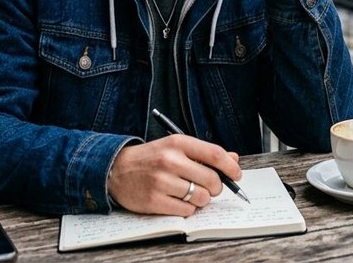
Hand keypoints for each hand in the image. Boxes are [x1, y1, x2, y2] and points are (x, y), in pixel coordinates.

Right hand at [106, 135, 240, 215]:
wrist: (116, 169)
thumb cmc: (151, 158)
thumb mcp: (176, 147)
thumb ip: (205, 153)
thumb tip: (234, 159)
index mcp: (178, 142)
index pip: (215, 154)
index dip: (230, 167)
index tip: (236, 175)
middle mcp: (170, 160)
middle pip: (211, 179)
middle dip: (216, 187)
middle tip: (210, 187)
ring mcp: (161, 181)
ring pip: (201, 197)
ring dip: (202, 199)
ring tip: (192, 194)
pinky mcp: (154, 200)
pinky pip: (186, 210)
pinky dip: (188, 209)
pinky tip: (180, 201)